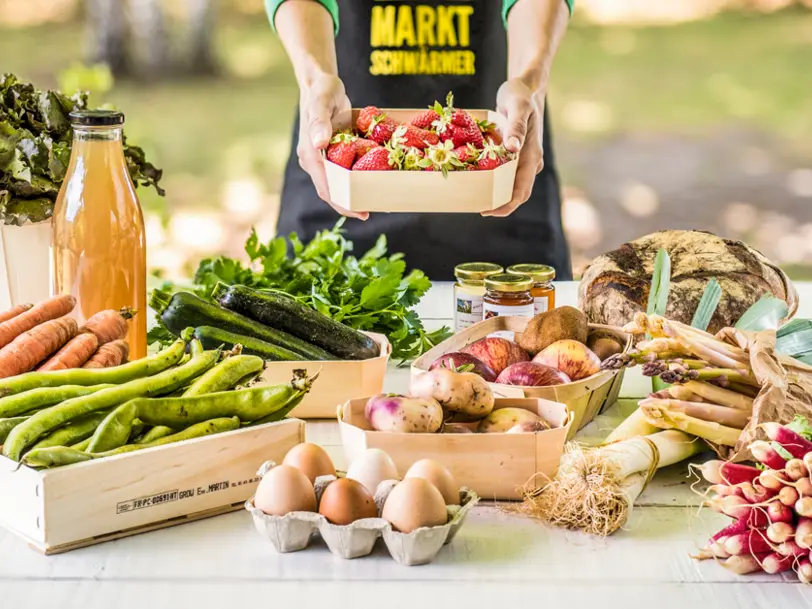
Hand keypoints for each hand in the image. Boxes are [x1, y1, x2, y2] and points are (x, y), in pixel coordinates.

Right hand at [297, 73, 368, 220]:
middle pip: (331, 190)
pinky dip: (355, 177)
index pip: (326, 187)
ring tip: (374, 201)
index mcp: (310, 154)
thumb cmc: (322, 90)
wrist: (319, 82)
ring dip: (353, 193)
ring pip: (337, 182)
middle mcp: (314, 160)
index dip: (342, 203)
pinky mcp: (330, 151)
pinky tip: (371, 179)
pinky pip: (342, 169)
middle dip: (349, 203)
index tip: (360, 213)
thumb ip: (320, 122)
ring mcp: (321, 157)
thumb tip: (319, 143)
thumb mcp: (322, 102)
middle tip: (370, 212)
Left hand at [482, 79, 544, 217]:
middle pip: (515, 192)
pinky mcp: (515, 154)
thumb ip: (516, 127)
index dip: (506, 206)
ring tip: (473, 195)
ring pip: (509, 183)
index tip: (486, 211)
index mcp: (532, 155)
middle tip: (474, 206)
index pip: (521, 191)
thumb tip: (513, 149)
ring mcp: (523, 158)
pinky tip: (476, 176)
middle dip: (497, 204)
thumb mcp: (518, 106)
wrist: (526, 87)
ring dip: (494, 192)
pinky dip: (492, 177)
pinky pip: (504, 171)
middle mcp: (530, 161)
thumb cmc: (520, 94)